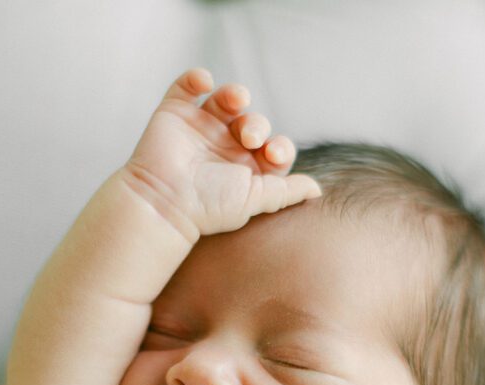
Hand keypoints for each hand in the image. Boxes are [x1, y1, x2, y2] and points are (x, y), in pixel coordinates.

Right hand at [122, 67, 321, 239]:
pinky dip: (197, 77)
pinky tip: (206, 82)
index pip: (273, 148)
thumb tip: (318, 190)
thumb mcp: (256, 200)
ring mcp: (201, 128)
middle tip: (248, 137)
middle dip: (257, 125)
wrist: (165, 203)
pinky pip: (188, 86)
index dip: (278, 146)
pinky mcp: (175, 114)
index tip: (272, 153)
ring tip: (237, 101)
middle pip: (254, 122)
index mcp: (246, 168)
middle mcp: (226, 147)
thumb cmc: (210, 207)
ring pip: (227, 100)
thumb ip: (287, 192)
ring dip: (236, 95)